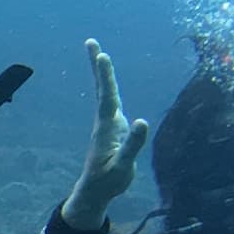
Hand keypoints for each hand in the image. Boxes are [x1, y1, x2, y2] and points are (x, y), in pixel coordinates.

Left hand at [58, 40, 152, 230]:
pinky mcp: (114, 128)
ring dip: (103, 73)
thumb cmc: (108, 181)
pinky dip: (110, 87)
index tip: (102, 55)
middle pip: (103, 88)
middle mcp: (106, 121)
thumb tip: (142, 122)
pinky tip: (110, 82)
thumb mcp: (122, 167)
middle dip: (98, 65)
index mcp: (107, 127)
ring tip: (100, 54)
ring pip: (107, 93)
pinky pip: (112, 101)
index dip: (105, 76)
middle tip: (91, 42)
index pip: (107, 97)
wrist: (96, 191)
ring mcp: (109, 123)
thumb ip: (132, 145)